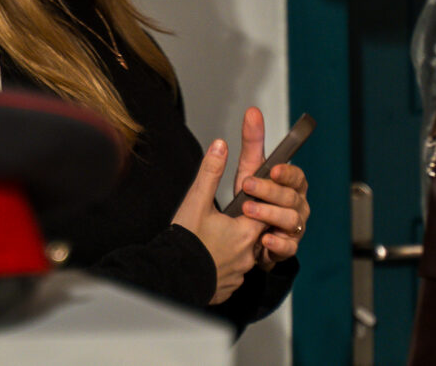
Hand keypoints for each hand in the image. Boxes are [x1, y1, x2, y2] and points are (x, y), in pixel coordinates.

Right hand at [171, 139, 264, 303]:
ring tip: (214, 239)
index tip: (248, 200)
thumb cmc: (186, 241)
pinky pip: (232, 274)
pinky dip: (223, 265)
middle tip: (224, 220)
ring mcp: (239, 274)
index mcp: (246, 232)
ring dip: (233, 247)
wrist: (172, 278)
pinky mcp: (228, 288)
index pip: (264, 211)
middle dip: (242, 225)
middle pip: (254, 234)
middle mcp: (248, 256)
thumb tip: (220, 147)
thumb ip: (211, 172)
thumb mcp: (197, 200)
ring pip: (243, 256)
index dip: (257, 203)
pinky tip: (209, 259)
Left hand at [233, 107, 309, 268]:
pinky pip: (288, 247)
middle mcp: (298, 206)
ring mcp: (295, 228)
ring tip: (248, 212)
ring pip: (291, 221)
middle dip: (269, 191)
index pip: (297, 177)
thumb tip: (252, 111)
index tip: (273, 169)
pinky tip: (264, 239)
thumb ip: (253, 142)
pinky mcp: (287, 248)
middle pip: (291, 197)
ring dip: (269, 215)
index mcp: (292, 185)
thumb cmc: (254, 197)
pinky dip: (277, 244)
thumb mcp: (250, 169)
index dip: (287, 173)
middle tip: (246, 186)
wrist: (247, 234)